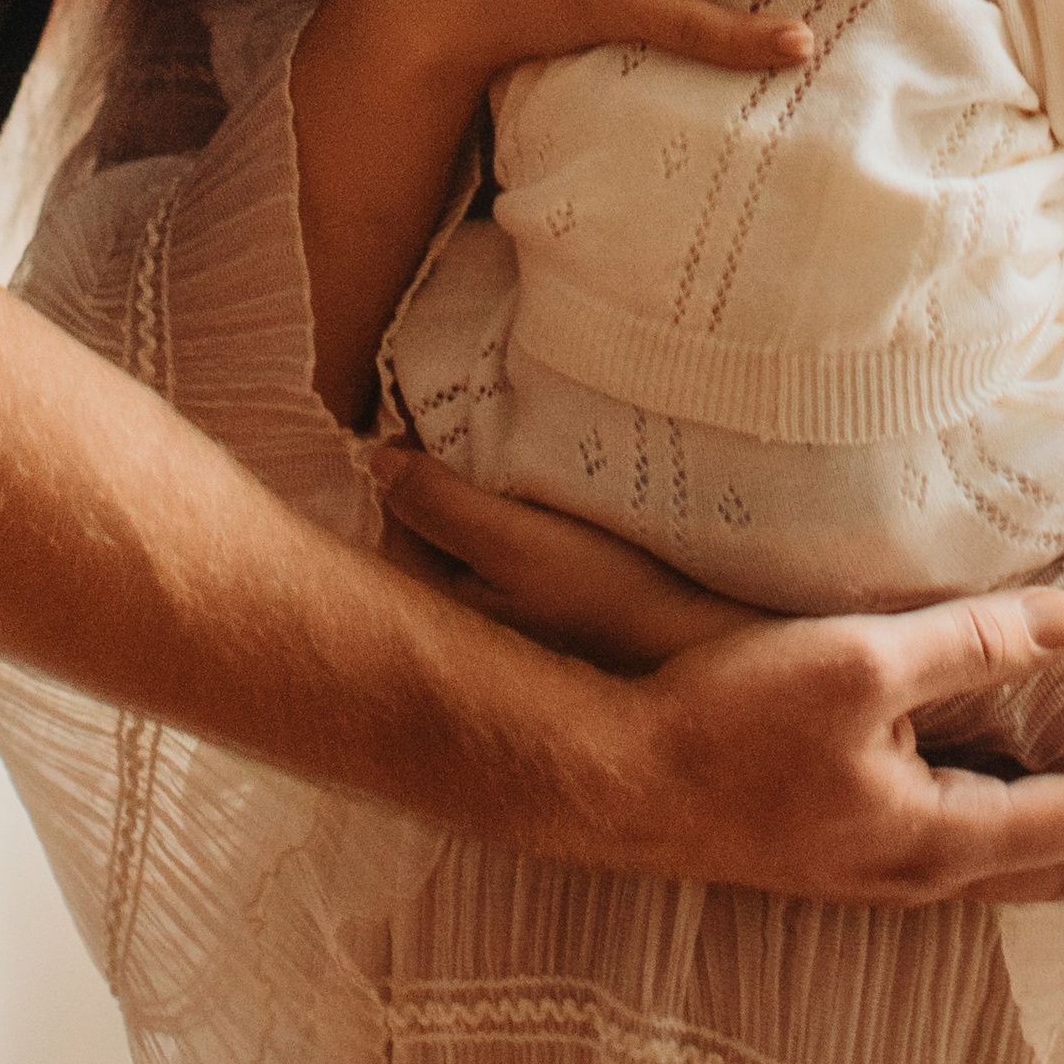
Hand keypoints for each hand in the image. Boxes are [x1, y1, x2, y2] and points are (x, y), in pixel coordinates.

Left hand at [373, 443, 756, 666]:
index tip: (447, 427)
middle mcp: (462, 615)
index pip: (395, 519)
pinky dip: (512, 518)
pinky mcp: (541, 602)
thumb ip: (440, 505)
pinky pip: (503, 548)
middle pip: (428, 528)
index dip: (414, 464)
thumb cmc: (601, 590)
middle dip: (444, 481)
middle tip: (482, 440)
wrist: (689, 637)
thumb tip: (375, 461)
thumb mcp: (515, 541)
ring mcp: (502, 612)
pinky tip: (545, 501)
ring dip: (480, 496)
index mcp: (441, 606)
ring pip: (466, 536)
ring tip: (518, 464)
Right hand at [374, 452, 1063, 905]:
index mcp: (941, 837)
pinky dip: (1021, 811)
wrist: (615, 780)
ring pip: (1015, 859)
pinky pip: (967, 842)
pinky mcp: (843, 849)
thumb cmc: (729, 719)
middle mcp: (921, 872)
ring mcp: (878, 870)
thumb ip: (974, 643)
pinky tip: (1009, 767)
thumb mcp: (862, 662)